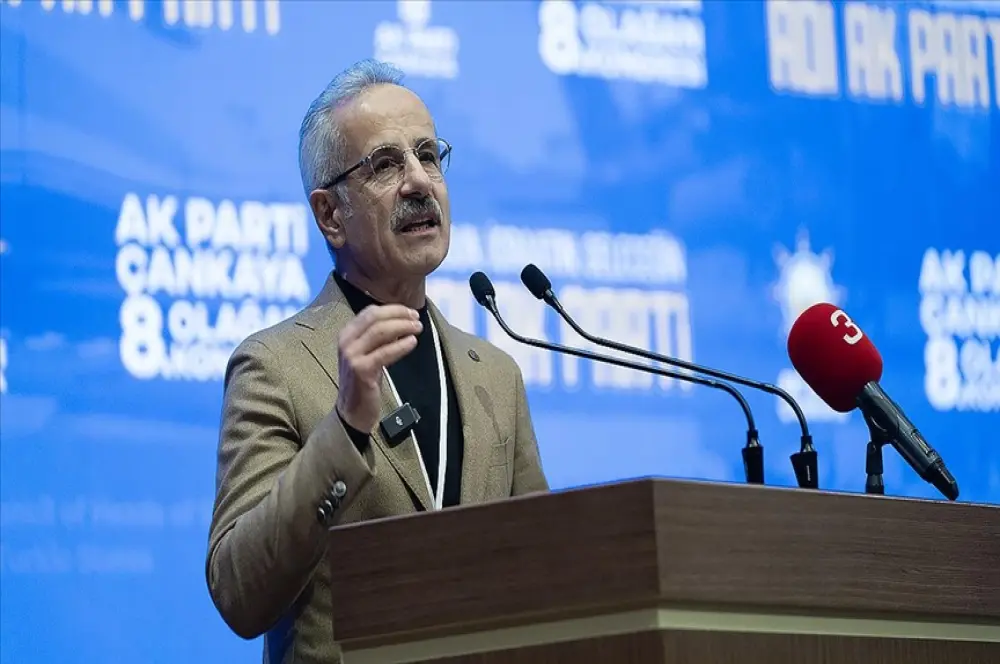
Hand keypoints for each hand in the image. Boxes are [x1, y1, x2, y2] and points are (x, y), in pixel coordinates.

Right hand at [335, 304, 420, 433]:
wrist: (352, 412)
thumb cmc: (363, 382)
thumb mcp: (368, 354)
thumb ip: (379, 338)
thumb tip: (401, 321)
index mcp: (346, 335)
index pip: (370, 312)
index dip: (392, 309)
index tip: (409, 311)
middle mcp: (346, 342)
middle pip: (375, 318)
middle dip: (399, 314)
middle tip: (416, 317)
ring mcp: (352, 356)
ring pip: (380, 331)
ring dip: (403, 326)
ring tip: (418, 328)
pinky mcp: (361, 370)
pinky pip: (385, 352)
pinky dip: (401, 345)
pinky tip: (412, 342)